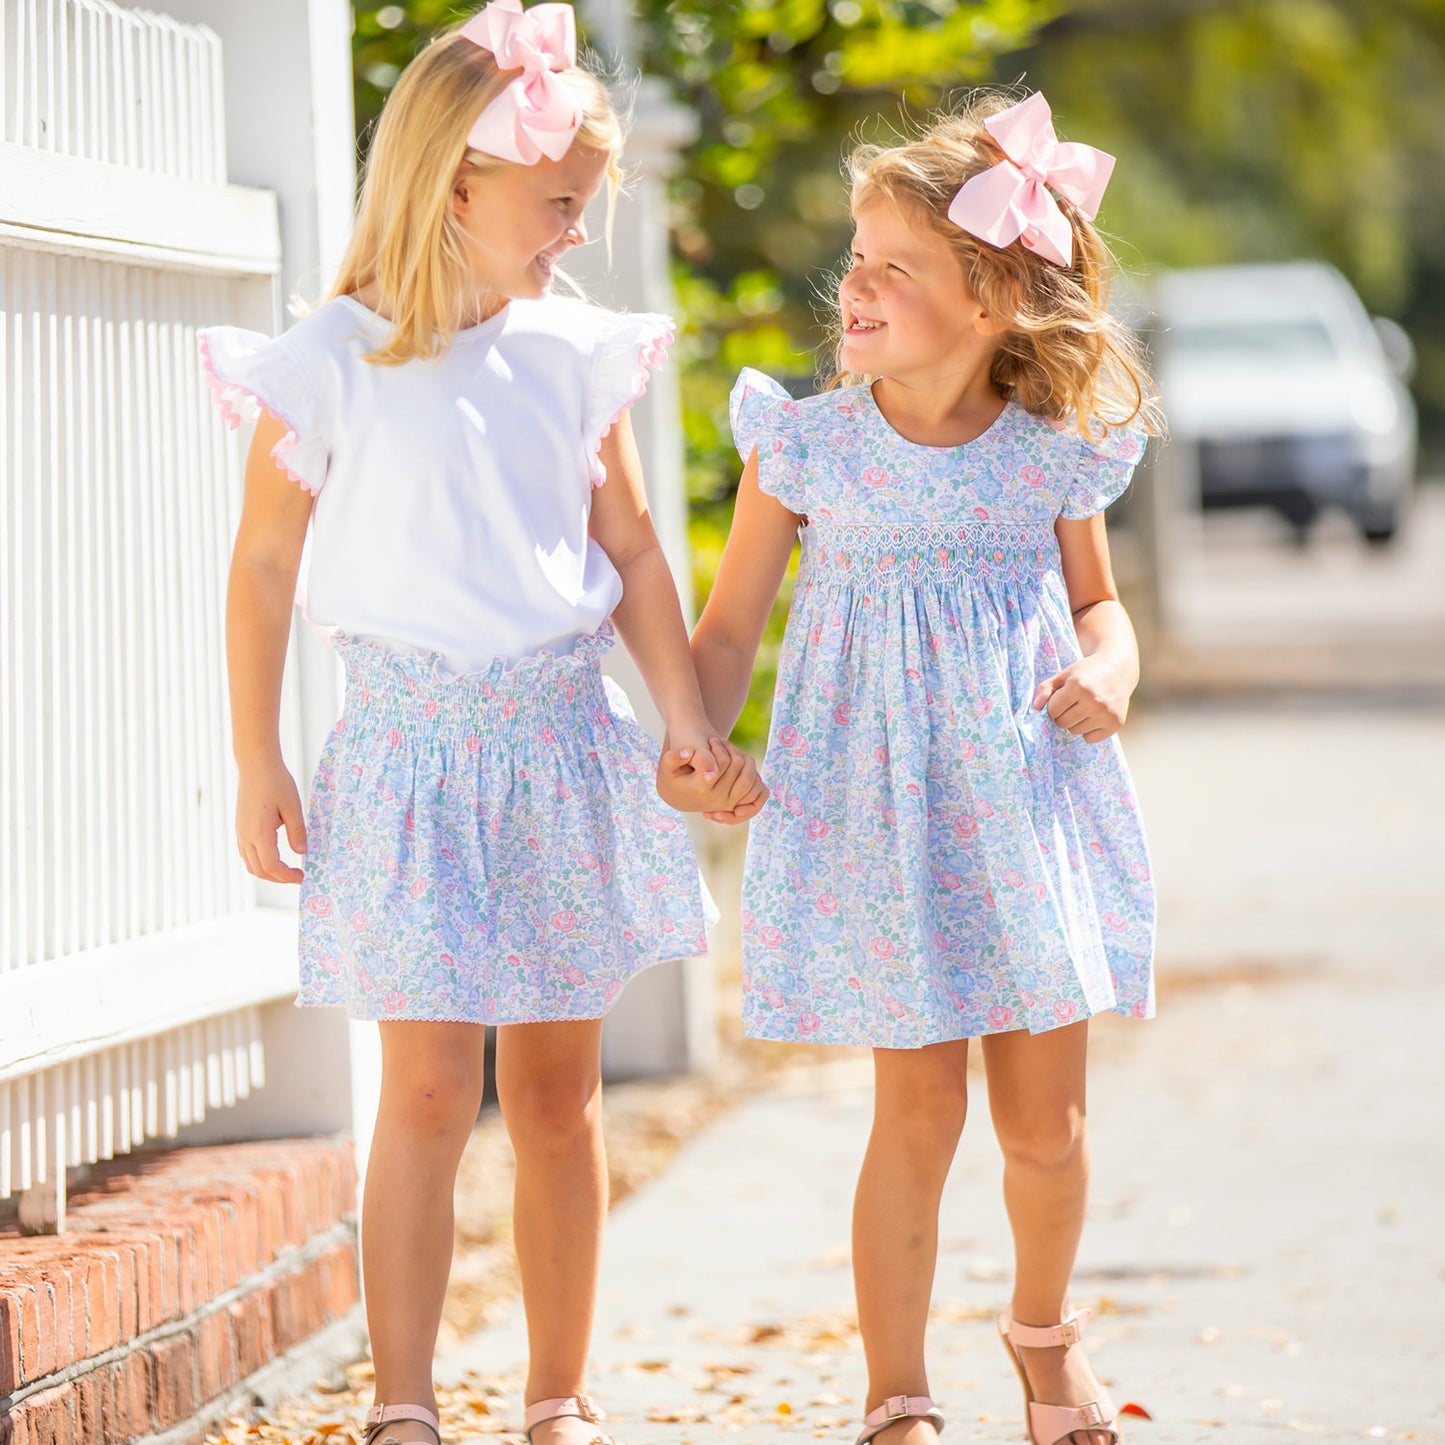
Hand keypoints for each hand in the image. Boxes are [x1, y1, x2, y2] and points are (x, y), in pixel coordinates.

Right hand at [236, 756, 306, 881]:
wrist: (256, 766)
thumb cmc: (276, 782)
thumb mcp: (293, 807)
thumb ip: (297, 831)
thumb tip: (302, 853)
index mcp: (259, 832)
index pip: (271, 866)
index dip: (287, 876)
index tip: (302, 877)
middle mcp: (246, 836)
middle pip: (259, 870)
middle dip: (279, 878)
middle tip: (297, 876)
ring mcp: (240, 833)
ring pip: (250, 864)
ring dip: (268, 872)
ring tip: (287, 870)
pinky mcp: (240, 828)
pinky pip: (246, 854)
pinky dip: (259, 863)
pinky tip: (274, 858)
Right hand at [657, 737, 768, 823]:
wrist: (678, 795)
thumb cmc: (673, 775)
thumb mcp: (668, 765)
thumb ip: (675, 757)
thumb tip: (689, 752)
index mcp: (702, 788)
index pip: (724, 761)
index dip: (720, 746)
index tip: (711, 740)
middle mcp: (717, 799)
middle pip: (738, 765)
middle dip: (731, 749)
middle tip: (720, 742)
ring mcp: (728, 803)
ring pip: (749, 775)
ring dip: (742, 757)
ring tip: (729, 752)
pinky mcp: (736, 804)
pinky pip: (755, 788)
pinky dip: (750, 773)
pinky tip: (736, 762)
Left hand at [1032, 655, 1132, 742]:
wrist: (1118, 669)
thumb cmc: (1086, 672)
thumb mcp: (1063, 675)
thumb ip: (1045, 689)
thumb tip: (1035, 708)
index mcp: (1078, 686)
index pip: (1052, 711)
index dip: (1054, 705)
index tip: (1062, 698)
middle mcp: (1093, 701)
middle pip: (1063, 723)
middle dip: (1063, 714)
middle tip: (1074, 703)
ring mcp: (1106, 713)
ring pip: (1075, 732)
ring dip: (1075, 723)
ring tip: (1084, 707)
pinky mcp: (1115, 723)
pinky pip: (1090, 738)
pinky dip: (1089, 730)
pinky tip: (1095, 715)